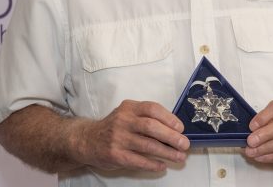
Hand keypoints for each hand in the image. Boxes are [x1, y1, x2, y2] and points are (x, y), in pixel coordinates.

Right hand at [72, 100, 189, 172]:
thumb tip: (173, 128)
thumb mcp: (127, 114)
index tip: (180, 127)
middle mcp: (123, 120)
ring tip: (179, 157)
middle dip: (171, 136)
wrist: (88, 139)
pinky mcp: (115, 155)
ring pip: (147, 145)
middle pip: (151, 127)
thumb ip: (145, 117)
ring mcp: (118, 138)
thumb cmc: (115, 126)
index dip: (168, 118)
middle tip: (184, 144)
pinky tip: (162, 165)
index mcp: (129, 107)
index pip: (152, 109)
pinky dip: (153, 164)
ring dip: (166, 152)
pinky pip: (138, 160)